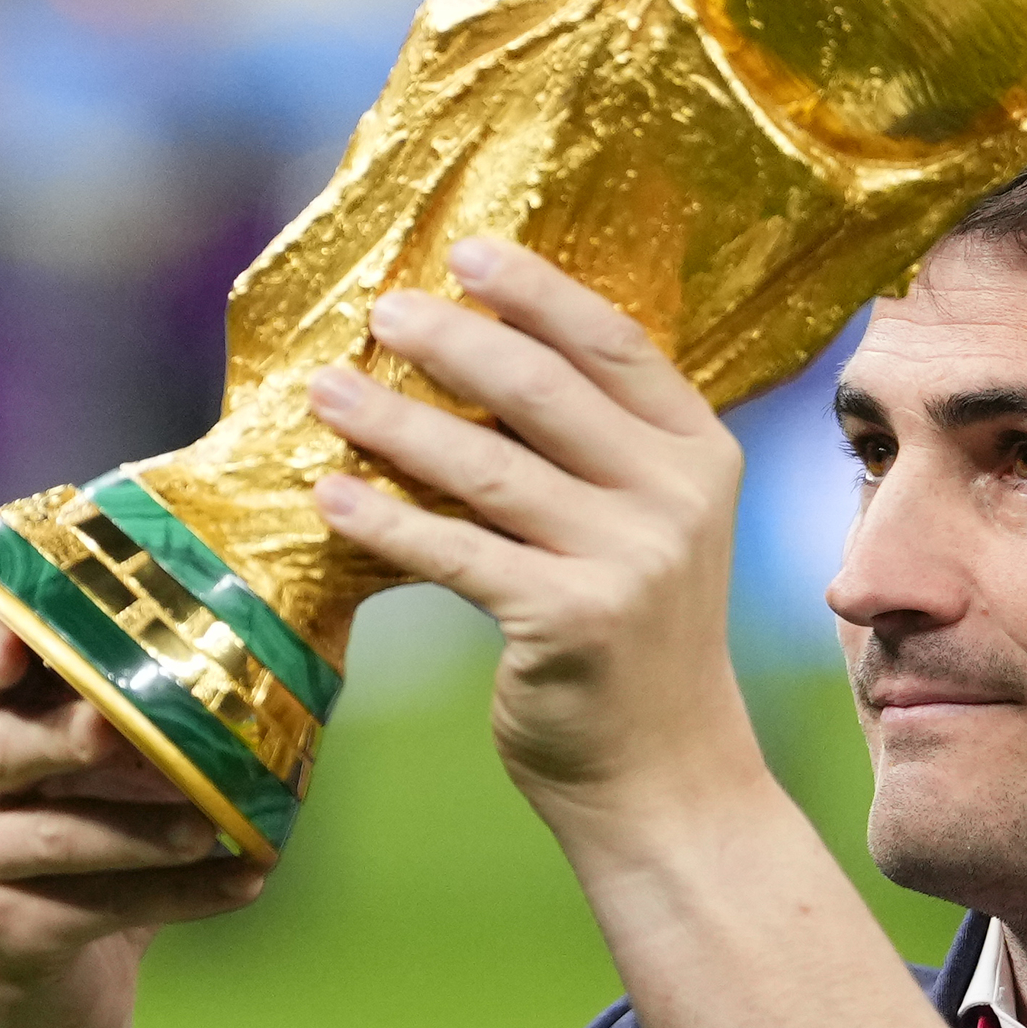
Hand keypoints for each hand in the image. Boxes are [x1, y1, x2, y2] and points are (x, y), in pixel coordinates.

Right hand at [0, 617, 265, 1027]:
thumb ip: (155, 719)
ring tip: (210, 829)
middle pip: (3, 746)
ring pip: (55, 836)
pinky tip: (245, 883)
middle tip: (116, 730)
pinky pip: (97, 907)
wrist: (71, 977)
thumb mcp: (123, 771)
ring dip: (140, 832)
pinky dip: (181, 895)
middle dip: (65, 736)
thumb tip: (264, 676)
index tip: (20, 646)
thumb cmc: (106, 842)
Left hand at [308, 238, 764, 837]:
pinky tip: (330, 494)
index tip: (464, 253)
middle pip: (542, 389)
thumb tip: (472, 358)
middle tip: (380, 313)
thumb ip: (594, 451)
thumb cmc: (635, 641)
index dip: (535, 292)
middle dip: (450, 341)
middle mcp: (676, 497)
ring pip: (486, 466)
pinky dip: (384, 521)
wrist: (666, 774)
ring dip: (393, 422)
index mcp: (701, 454)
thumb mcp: (645, 528)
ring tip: (325, 391)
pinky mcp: (570, 621)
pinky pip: (454, 553)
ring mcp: (629, 560)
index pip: (614, 344)